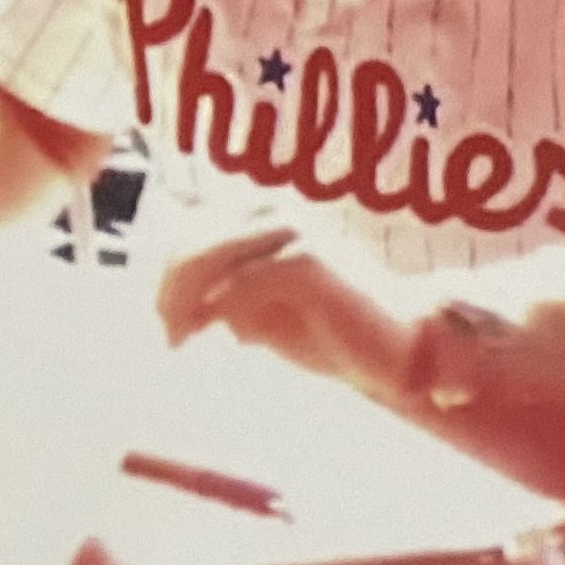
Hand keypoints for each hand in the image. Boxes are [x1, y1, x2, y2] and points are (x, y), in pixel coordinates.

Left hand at [156, 217, 425, 404]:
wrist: (399, 350)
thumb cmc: (334, 331)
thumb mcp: (266, 316)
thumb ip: (228, 301)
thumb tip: (183, 306)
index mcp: (267, 219)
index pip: (194, 228)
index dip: (169, 272)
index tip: (165, 319)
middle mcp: (279, 215)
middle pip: (195, 236)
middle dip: (170, 287)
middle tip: (169, 333)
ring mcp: (296, 234)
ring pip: (211, 251)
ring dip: (184, 297)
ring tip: (179, 335)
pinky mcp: (311, 263)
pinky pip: (245, 280)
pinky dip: (217, 307)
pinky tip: (208, 332)